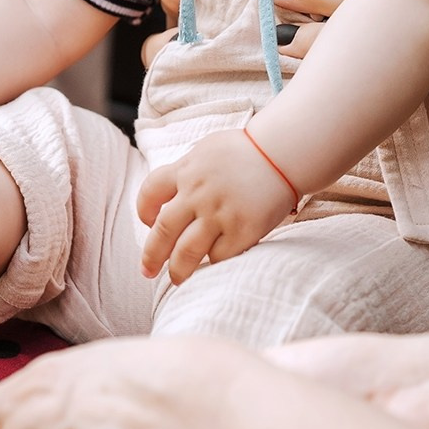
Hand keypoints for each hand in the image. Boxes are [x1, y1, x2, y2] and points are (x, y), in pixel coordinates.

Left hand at [136, 128, 299, 281]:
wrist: (285, 152)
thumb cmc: (248, 150)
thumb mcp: (208, 150)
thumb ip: (187, 170)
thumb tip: (169, 195)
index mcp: (186, 170)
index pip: (149, 193)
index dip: (144, 211)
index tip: (148, 223)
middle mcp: (198, 193)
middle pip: (163, 232)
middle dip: (151, 256)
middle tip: (147, 271)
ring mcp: (220, 213)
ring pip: (186, 253)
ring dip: (178, 270)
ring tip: (177, 279)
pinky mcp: (243, 229)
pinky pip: (220, 256)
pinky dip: (214, 261)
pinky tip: (214, 262)